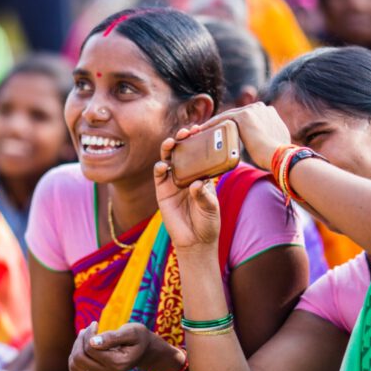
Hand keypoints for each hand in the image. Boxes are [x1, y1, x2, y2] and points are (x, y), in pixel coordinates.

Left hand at [68, 322, 153, 370]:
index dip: (89, 333)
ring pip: (74, 365)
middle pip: (79, 357)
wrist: (142, 351)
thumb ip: (112, 337)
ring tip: (86, 337)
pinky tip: (83, 350)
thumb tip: (92, 342)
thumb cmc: (137, 338)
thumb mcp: (130, 332)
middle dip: (80, 339)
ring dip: (76, 348)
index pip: (90, 348)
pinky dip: (73, 360)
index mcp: (117, 364)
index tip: (95, 324)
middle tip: (88, 329)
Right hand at [155, 135, 219, 250]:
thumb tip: (196, 184)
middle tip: (186, 132)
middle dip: (182, 139)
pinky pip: (159, 176)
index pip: (199, 152)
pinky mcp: (162, 192)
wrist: (196, 241)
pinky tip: (163, 165)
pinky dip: (160, 168)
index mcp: (202, 174)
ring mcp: (173, 182)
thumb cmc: (208, 222)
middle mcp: (187, 175)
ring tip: (172, 142)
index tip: (201, 129)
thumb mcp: (211, 207)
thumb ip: (203, 195)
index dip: (199, 140)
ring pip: (168, 159)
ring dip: (169, 149)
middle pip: (182, 152)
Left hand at [193, 103, 291, 169]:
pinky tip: (201, 130)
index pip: (246, 118)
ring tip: (201, 132)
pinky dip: (211, 125)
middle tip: (209, 133)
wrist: (279, 155)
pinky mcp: (244, 114)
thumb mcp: (273, 144)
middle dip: (222, 124)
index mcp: (269, 114)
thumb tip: (262, 142)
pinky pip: (222, 119)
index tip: (224, 133)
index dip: (234, 126)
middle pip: (235, 115)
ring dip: (214, 124)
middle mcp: (261, 108)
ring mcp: (253, 109)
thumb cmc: (276, 156)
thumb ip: (266, 137)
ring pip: (227, 116)